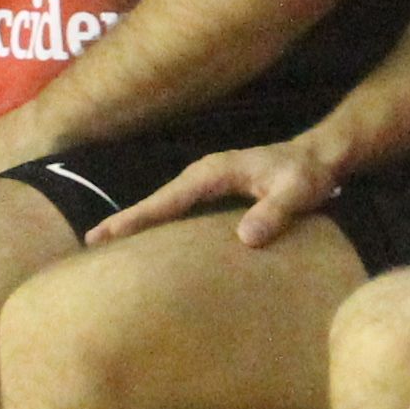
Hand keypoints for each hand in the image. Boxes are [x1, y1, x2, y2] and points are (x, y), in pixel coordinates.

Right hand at [85, 130, 345, 246]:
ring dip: (138, 225)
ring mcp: (206, 185)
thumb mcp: (296, 192)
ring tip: (106, 250)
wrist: (320, 158)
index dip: (137, 218)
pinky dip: (158, 225)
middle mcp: (202, 176)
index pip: (167, 200)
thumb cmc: (307, 174)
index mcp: (213, 173)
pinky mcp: (213, 195)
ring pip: (164, 208)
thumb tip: (244, 238)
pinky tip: (148, 246)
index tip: (107, 235)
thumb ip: (274, 212)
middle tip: (89, 246)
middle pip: (156, 203)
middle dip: (124, 222)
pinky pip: (178, 211)